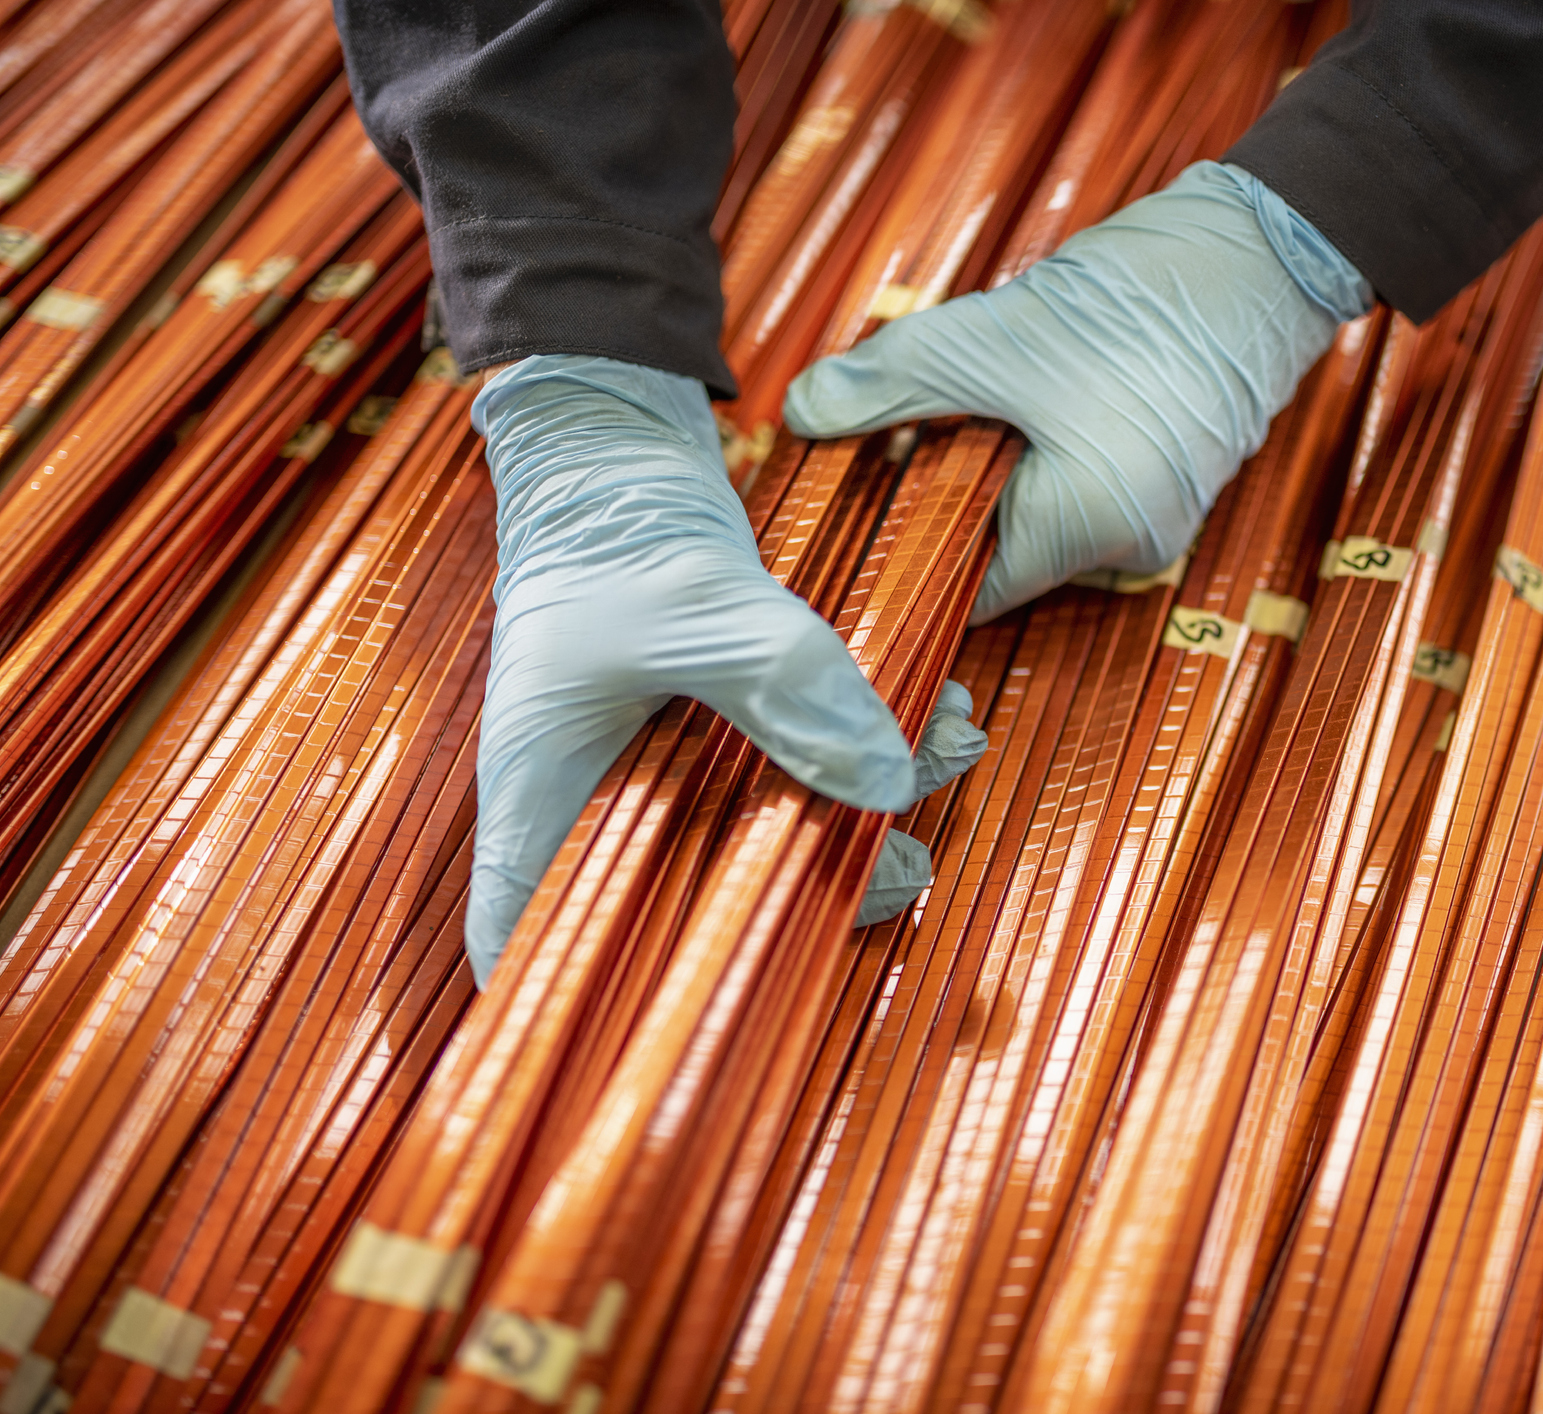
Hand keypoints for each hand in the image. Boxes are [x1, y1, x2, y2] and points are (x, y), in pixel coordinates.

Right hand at [467, 356, 984, 986]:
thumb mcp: (696, 603)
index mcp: (544, 789)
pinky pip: (788, 769)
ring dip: (856, 814)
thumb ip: (786, 687)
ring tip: (948, 763)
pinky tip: (936, 718)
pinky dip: (859, 754)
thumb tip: (890, 781)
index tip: (668, 1032)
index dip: (571, 1005)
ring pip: (753, 835)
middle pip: (678, 903)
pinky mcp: (711, 725)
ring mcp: (655, 763)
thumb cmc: (613, 522)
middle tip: (902, 875)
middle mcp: (595, 795)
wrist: (617, 438)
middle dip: (798, 899)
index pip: (525, 935)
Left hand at [782, 160, 1371, 623]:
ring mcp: (1157, 517)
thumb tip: (803, 414)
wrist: (1262, 251)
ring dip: (990, 468)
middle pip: (1000, 552)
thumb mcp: (986, 342)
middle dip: (943, 498)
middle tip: (896, 440)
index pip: (966, 591)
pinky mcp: (1171, 478)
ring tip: (972, 402)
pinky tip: (1026, 395)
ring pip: (1036, 514)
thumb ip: (887, 385)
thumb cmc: (1136, 304)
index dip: (903, 557)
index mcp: (1085, 535)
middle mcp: (1128, 548)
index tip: (851, 519)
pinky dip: (1038, 451)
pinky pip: (1078, 485)